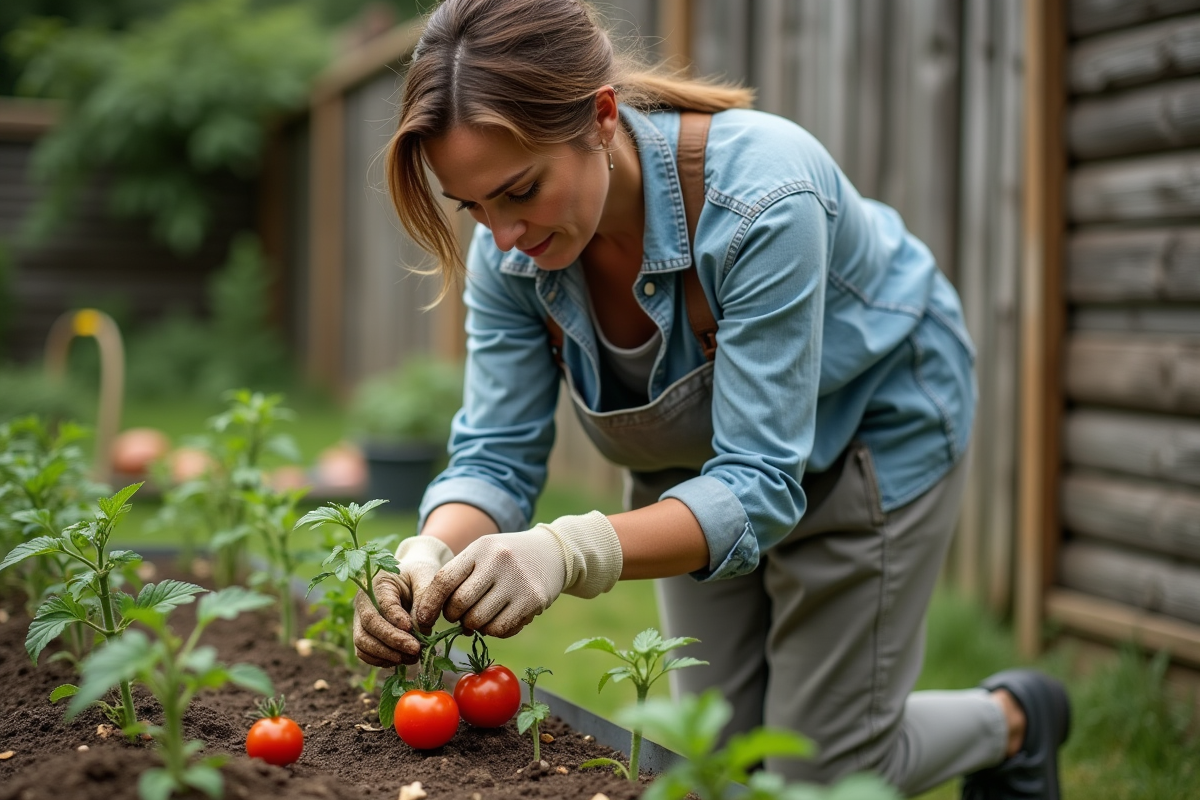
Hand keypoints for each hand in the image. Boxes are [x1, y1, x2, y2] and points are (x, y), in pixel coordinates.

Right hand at [353, 535, 453, 667]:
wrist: (410, 576)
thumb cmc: (419, 575)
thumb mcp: (426, 577)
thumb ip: (424, 599)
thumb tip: (420, 630)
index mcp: (379, 582)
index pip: (382, 604)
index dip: (396, 619)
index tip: (412, 629)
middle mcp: (363, 601)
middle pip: (369, 625)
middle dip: (392, 641)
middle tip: (416, 650)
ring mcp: (360, 619)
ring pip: (362, 642)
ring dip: (386, 654)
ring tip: (412, 658)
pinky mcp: (363, 633)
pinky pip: (364, 652)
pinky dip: (380, 660)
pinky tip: (401, 659)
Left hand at [414, 511, 622, 637]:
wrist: (553, 552)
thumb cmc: (507, 557)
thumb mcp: (483, 553)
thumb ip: (459, 578)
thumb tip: (436, 615)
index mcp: (480, 548)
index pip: (444, 580)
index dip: (429, 604)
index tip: (424, 619)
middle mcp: (498, 561)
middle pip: (460, 604)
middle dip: (454, 617)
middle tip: (461, 616)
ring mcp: (517, 580)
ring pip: (479, 621)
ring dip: (475, 626)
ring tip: (482, 617)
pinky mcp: (533, 599)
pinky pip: (501, 628)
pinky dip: (494, 631)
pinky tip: (500, 619)